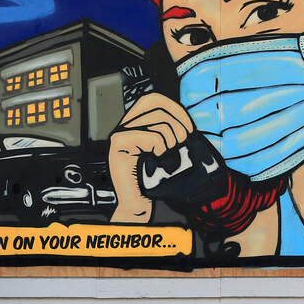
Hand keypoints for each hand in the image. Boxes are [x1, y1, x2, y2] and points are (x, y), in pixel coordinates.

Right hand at [108, 92, 194, 222]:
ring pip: (155, 121)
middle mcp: (124, 126)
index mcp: (135, 124)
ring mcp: (119, 134)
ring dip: (170, 140)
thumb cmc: (153, 182)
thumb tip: (181, 115)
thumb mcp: (166, 150)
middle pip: (155, 105)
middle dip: (176, 124)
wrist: (138, 204)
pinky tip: (157, 158)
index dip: (174, 109)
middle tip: (179, 144)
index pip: (153, 99)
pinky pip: (149, 136)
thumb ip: (170, 130)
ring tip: (167, 155)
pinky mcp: (117, 145)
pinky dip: (160, 147)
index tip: (187, 129)